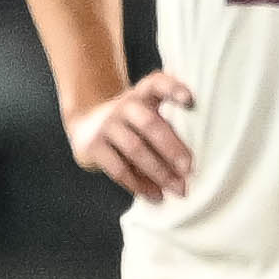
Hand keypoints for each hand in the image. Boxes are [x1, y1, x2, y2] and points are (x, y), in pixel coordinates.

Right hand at [67, 71, 197, 202]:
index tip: (190, 99)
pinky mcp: (92, 146)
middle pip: (151, 124)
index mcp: (143, 94)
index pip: (157, 83)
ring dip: (160, 173)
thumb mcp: (149, 113)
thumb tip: (192, 165)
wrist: (86, 124)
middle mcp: (124, 105)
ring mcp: (106, 125)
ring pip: (136, 150)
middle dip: (173, 149)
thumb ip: (169, 127)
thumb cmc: (134, 124)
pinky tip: (156, 195)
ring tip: (179, 189)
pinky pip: (119, 169)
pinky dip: (139, 185)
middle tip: (190, 170)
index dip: (173, 88)